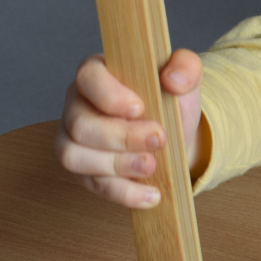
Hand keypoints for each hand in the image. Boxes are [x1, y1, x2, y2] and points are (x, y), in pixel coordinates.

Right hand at [54, 49, 203, 207]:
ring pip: (75, 157)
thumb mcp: (185, 77)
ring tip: (152, 166)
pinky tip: (151, 194)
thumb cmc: (169, 101)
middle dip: (121, 136)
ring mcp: (74, 141)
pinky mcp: (85, 172)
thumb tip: (173, 79)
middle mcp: (77, 106)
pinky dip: (124, 193)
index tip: (140, 108)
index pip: (87, 77)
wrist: (174, 137)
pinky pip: (94, 186)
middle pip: (80, 124)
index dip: (109, 95)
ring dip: (118, 165)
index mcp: (97, 74)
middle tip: (158, 139)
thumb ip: (186, 66)